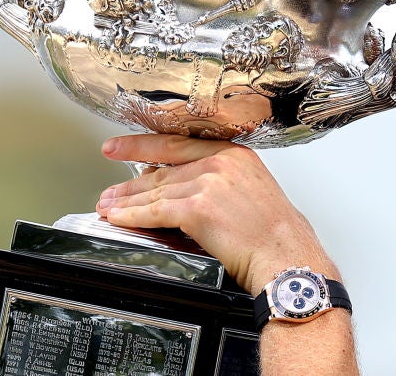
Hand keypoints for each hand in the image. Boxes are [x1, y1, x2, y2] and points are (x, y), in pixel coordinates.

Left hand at [95, 134, 338, 295]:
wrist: (286, 253)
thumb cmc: (276, 232)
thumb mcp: (253, 189)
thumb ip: (222, 180)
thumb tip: (188, 186)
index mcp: (235, 153)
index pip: (179, 142)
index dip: (143, 145)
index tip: (120, 147)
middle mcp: (220, 162)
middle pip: (162, 168)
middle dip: (129, 181)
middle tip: (109, 189)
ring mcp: (208, 183)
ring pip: (155, 190)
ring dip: (126, 201)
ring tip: (108, 206)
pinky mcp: (197, 208)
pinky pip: (155, 211)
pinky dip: (132, 215)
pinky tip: (120, 218)